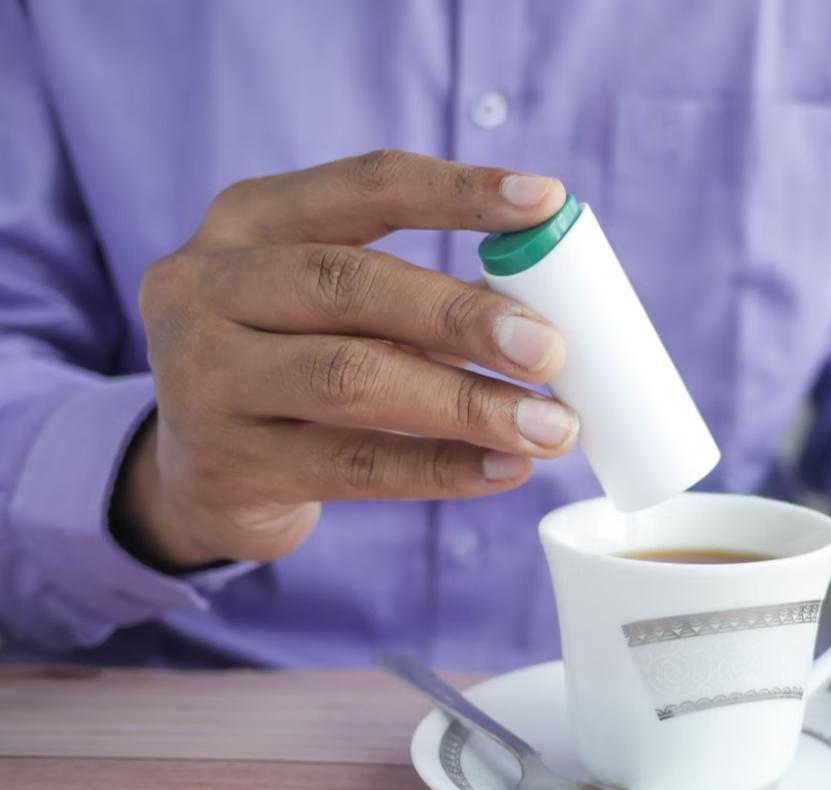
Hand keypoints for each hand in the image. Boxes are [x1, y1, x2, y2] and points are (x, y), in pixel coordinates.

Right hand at [114, 151, 576, 569]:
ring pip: (351, 379)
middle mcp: (206, 287)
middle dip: (462, 316)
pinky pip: (356, 467)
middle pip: (349, 284)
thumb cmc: (292, 365)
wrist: (192, 474)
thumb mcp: (332, 309)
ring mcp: (203, 379)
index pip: (365, 186)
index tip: (546, 202)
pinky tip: (506, 470)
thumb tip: (541, 312)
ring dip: (467, 404)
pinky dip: (443, 468)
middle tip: (551, 349)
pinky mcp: (229, 467)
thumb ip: (418, 298)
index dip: (460, 192)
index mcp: (248, 220)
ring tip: (551, 426)